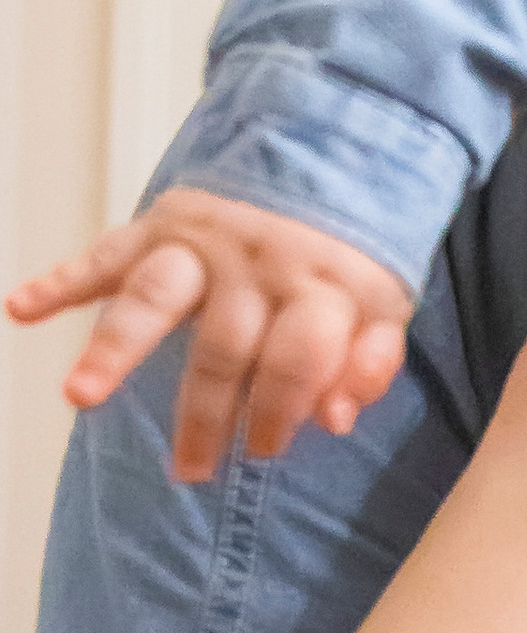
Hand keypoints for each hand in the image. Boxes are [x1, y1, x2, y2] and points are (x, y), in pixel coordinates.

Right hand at [7, 191, 413, 480]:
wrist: (321, 164)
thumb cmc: (345, 261)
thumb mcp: (384, 307)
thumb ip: (369, 363)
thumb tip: (336, 420)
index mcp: (321, 283)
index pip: (299, 355)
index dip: (285, 407)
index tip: (265, 450)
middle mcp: (256, 263)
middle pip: (223, 346)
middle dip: (207, 413)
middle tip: (191, 469)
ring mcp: (202, 243)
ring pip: (153, 298)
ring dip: (114, 349)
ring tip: (80, 397)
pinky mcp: (159, 228)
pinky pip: (105, 255)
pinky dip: (60, 281)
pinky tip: (20, 308)